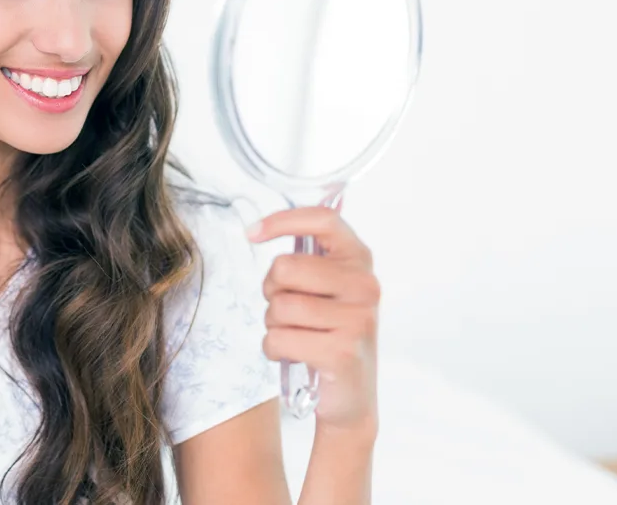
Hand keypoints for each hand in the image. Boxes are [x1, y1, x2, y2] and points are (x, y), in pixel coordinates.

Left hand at [252, 205, 379, 435]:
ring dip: (273, 325)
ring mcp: (357, 320)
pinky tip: (293, 354)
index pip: (324, 220)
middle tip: (285, 309)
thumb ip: (308, 259)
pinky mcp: (341, 352)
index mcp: (360, 261)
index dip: (283, 220)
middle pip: (286, 267)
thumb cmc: (329, 334)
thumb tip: (259, 228)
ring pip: (279, 307)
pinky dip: (273, 348)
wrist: (351, 398)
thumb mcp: (329, 290)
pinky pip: (278, 338)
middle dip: (271, 290)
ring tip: (294, 335)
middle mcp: (365, 286)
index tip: (251, 233)